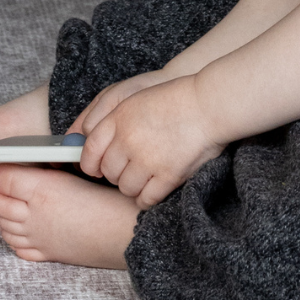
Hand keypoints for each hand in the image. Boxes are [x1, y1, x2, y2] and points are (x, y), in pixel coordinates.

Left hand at [77, 76, 222, 207]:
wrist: (209, 105)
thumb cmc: (176, 100)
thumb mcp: (136, 100)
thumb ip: (113, 120)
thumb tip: (90, 142)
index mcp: (118, 119)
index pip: (90, 150)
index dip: (90, 164)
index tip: (96, 169)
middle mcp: (128, 140)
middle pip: (108, 172)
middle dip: (116, 175)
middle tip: (129, 171)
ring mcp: (147, 159)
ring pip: (126, 188)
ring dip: (133, 187)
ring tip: (145, 178)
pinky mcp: (167, 175)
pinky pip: (146, 199)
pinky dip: (147, 199)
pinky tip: (153, 191)